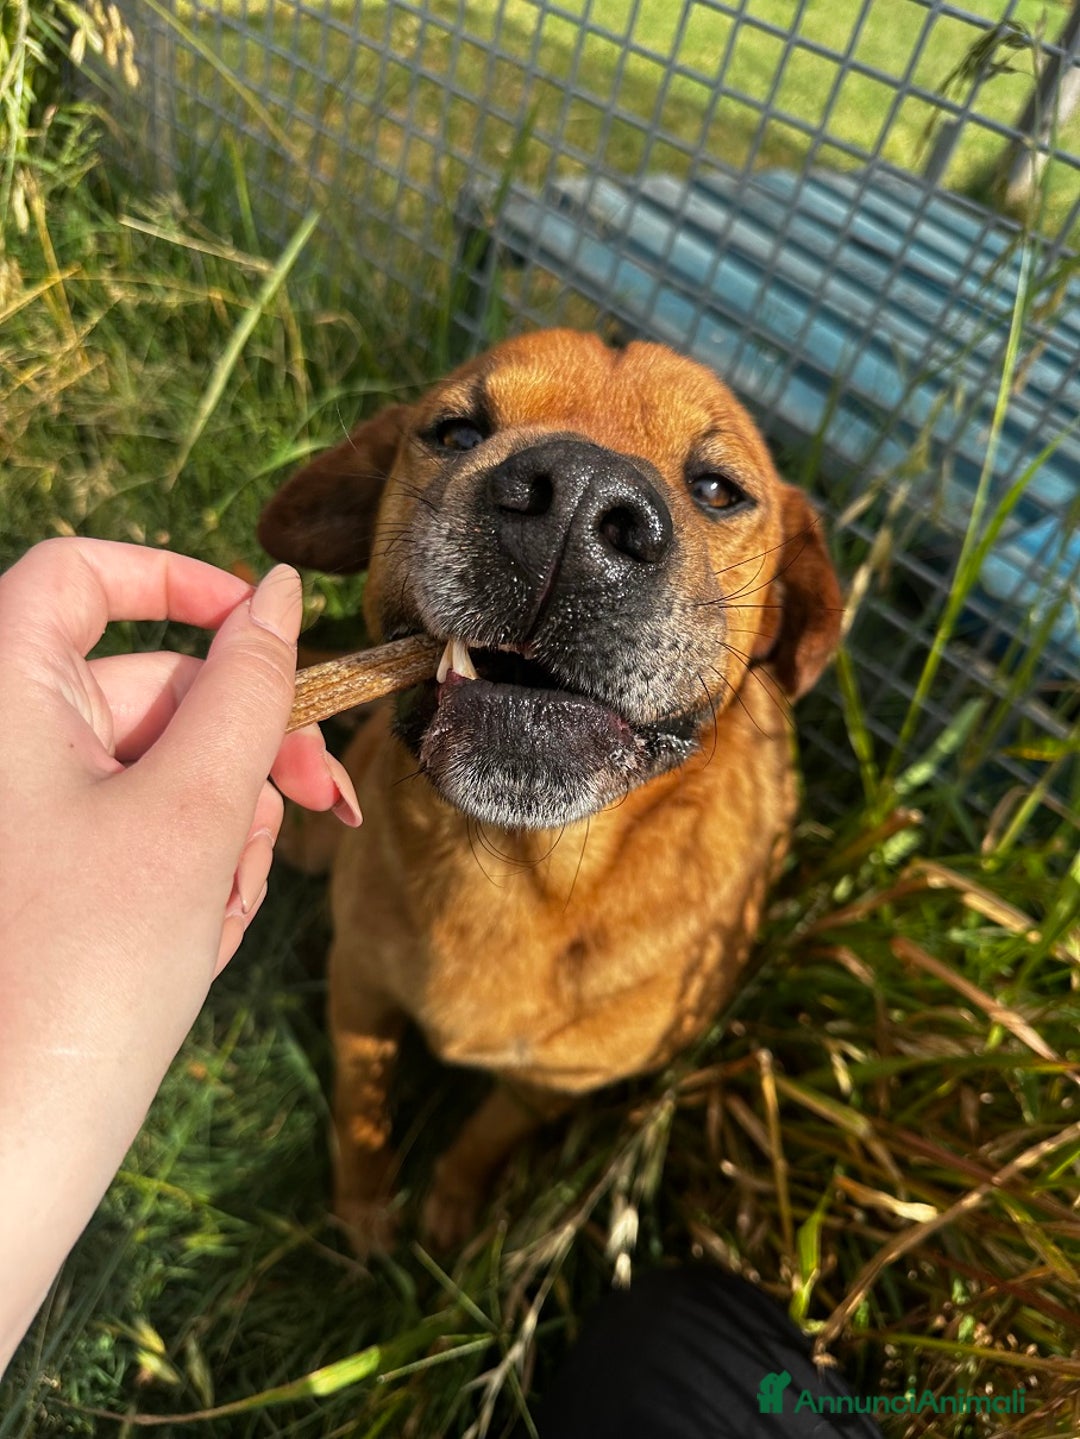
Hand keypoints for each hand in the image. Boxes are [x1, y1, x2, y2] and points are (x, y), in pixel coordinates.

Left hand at [0, 538, 360, 1371]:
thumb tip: (282, 593)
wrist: (7, 1149)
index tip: (268, 623)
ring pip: (162, 775)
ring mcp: (25, 816)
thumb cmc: (82, 972)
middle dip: (243, 753)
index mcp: (3, 693)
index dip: (180, 579)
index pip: (84, 573)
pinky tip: (192, 941)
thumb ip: (247, 689)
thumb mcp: (189, 811)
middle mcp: (6, 745)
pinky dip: (187, 874)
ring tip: (216, 912)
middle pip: (152, 690)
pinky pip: (142, 838)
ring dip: (220, 831)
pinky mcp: (47, 876)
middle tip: (328, 804)